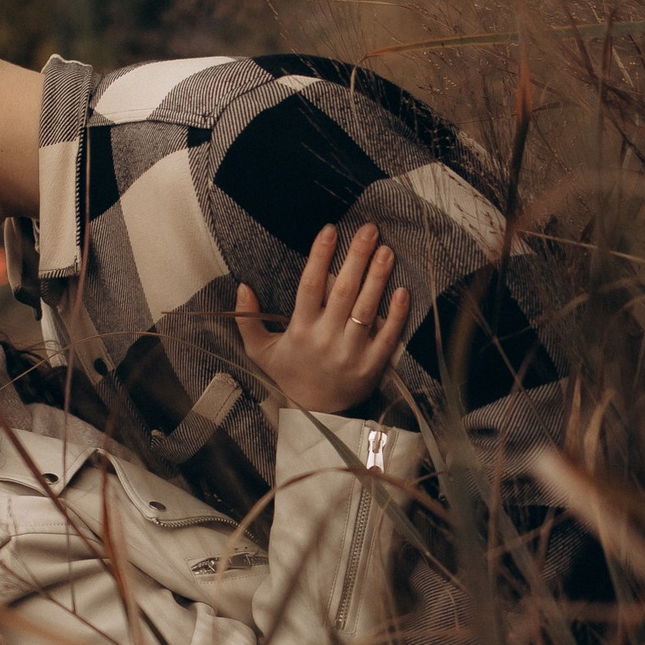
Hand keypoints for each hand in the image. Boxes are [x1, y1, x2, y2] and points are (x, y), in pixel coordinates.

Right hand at [234, 224, 409, 414]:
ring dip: (378, 278)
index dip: (320, 256)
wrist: (313, 414)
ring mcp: (350, 353)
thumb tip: (242, 287)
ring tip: (386, 251)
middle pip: (343, 291)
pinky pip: (387, 337)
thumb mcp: (260, 351)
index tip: (330, 230)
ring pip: (366, 309)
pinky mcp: (371, 367)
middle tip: (369, 229)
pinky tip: (402, 290)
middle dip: (356, 257)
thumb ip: (248, 319)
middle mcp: (325, 339)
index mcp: (299, 330)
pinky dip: (395, 314)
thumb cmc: (288, 375)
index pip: (310, 285)